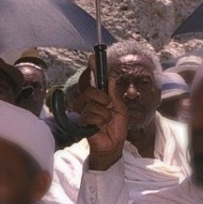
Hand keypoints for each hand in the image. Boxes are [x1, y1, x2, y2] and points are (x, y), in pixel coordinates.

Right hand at [74, 54, 127, 170]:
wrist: (113, 146)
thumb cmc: (116, 128)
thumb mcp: (121, 110)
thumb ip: (115, 95)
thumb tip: (111, 79)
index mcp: (100, 97)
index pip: (94, 81)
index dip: (93, 68)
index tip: (92, 57)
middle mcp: (89, 102)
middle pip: (91, 90)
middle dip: (104, 99)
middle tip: (110, 107)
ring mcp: (84, 112)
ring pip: (93, 105)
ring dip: (105, 115)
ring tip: (106, 122)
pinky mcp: (81, 122)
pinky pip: (91, 116)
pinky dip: (100, 122)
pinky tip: (100, 128)